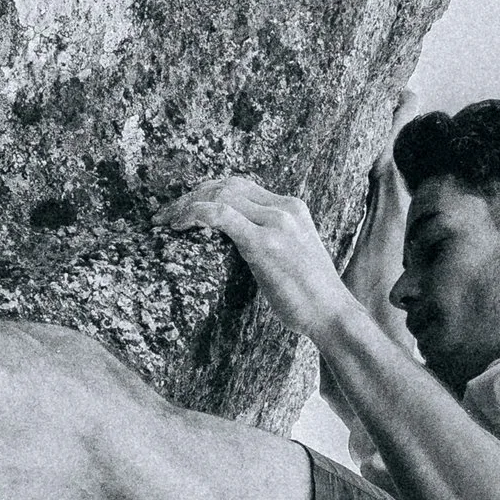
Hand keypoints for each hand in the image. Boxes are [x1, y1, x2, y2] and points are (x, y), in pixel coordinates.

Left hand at [162, 169, 350, 343]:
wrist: (332, 314)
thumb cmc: (311, 295)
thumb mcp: (293, 255)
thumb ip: (271, 239)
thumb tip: (240, 242)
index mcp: (292, 208)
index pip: (241, 185)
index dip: (207, 191)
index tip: (185, 206)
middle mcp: (284, 208)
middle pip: (227, 185)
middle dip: (192, 195)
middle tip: (167, 214)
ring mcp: (276, 223)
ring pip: (220, 195)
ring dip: (187, 204)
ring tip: (167, 220)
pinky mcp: (265, 243)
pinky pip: (220, 216)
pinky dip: (194, 215)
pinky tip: (178, 226)